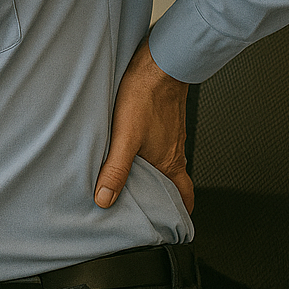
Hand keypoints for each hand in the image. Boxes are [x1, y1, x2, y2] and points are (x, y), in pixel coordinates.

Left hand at [94, 38, 193, 214]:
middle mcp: (175, 150)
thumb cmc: (147, 95)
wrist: (160, 61)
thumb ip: (115, 169)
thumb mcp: (125, 137)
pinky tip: (133, 145)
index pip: (184, 197)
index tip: (173, 226)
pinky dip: (151, 151)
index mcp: (170, 162)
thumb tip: (105, 198)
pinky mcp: (165, 118)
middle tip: (150, 205)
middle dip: (164, 196)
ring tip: (135, 178)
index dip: (179, 214)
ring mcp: (172, 134)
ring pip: (167, 161)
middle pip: (176, 182)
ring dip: (155, 172)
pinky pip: (162, 143)